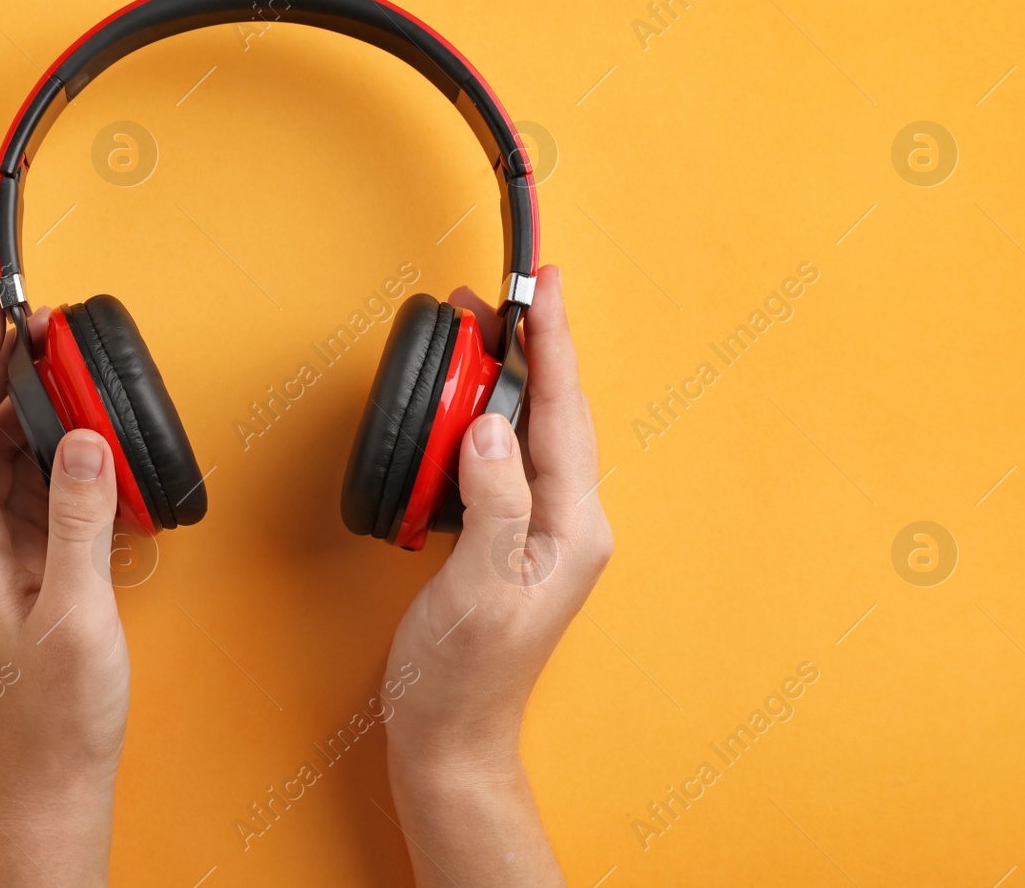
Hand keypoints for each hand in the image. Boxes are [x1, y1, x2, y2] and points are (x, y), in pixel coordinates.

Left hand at [0, 280, 127, 887]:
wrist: (52, 770)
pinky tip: (76, 439)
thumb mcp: (79, 614)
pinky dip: (42, 451)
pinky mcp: (6, 563)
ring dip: (20, 409)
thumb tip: (85, 440)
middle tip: (30, 321)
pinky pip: (15, 485)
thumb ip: (80, 521)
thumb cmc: (57, 709)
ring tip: (62, 371)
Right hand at [383, 265, 612, 886]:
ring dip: (505, 380)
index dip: (553, 344)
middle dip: (531, 348)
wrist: (449, 735)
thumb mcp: (479, 585)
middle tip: (500, 298)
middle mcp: (570, 523)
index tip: (545, 289)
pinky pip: (506, 460)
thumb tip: (489, 430)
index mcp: (575, 528)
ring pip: (530, 432)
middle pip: (552, 413)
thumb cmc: (464, 675)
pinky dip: (486, 421)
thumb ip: (493, 501)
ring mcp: (542, 533)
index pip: (562, 414)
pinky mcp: (510, 540)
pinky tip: (468, 407)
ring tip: (482, 335)